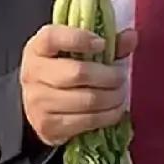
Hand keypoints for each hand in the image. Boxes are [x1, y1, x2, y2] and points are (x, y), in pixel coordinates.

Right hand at [20, 24, 136, 145]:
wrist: (39, 103)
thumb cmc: (63, 70)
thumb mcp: (77, 50)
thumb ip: (107, 42)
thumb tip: (131, 37)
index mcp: (38, 48)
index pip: (53, 38)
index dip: (80, 39)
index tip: (102, 44)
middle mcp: (33, 73)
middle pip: (78, 73)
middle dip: (109, 76)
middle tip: (121, 76)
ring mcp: (38, 101)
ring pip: (87, 100)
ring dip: (113, 97)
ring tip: (120, 93)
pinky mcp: (48, 126)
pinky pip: (87, 121)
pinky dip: (108, 115)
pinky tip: (114, 109)